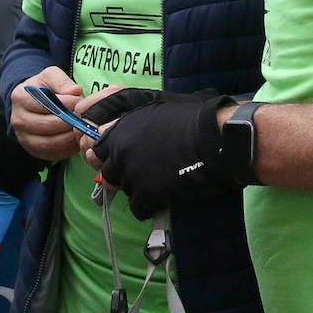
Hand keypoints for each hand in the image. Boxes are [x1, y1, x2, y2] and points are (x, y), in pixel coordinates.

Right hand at [10, 67, 87, 160]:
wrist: (33, 103)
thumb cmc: (43, 88)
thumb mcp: (50, 76)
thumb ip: (62, 81)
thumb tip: (75, 91)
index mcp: (20, 97)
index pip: (44, 104)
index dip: (65, 104)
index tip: (79, 101)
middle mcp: (18, 119)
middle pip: (47, 125)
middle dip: (69, 122)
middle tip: (84, 117)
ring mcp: (23, 137)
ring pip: (49, 143)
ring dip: (69, 138)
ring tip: (82, 129)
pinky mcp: (33, 150)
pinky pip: (52, 154)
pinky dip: (67, 149)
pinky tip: (76, 139)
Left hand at [90, 90, 237, 218]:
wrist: (215, 140)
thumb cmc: (190, 118)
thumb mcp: (153, 104)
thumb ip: (130, 117)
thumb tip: (114, 126)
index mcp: (120, 129)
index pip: (97, 149)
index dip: (110, 156)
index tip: (124, 159)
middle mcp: (120, 151)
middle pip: (107, 172)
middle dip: (121, 174)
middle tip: (142, 174)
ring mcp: (132, 173)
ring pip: (123, 190)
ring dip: (138, 189)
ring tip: (159, 183)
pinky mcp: (146, 194)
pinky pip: (138, 208)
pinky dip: (150, 206)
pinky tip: (164, 197)